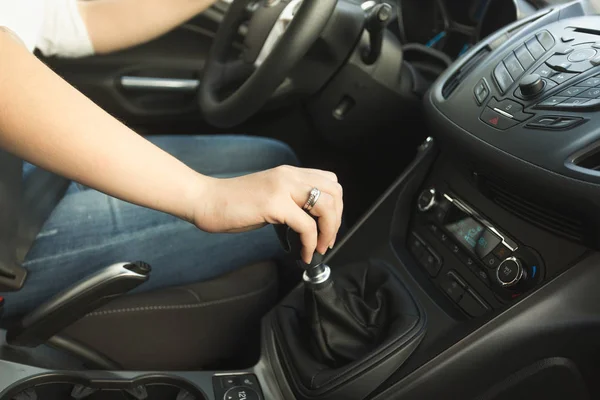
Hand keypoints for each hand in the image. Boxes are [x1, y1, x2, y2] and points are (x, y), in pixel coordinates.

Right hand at [193, 165, 342, 262]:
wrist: (206, 200)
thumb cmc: (233, 203)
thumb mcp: (269, 195)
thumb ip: (290, 200)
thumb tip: (310, 222)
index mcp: (289, 173)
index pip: (330, 181)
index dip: (336, 206)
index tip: (328, 226)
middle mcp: (289, 175)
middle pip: (335, 192)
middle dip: (337, 220)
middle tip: (328, 240)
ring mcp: (282, 187)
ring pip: (326, 206)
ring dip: (329, 231)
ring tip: (319, 248)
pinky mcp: (274, 204)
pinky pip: (306, 225)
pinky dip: (311, 243)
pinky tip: (303, 253)